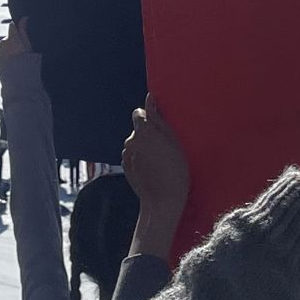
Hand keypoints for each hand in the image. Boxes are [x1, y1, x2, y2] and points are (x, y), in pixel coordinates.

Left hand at [0, 16, 32, 74]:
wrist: (18, 86)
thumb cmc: (29, 68)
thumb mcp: (30, 50)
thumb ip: (24, 32)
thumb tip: (24, 18)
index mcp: (13, 40)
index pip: (12, 26)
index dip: (18, 27)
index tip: (22, 32)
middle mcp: (3, 44)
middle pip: (8, 36)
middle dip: (14, 40)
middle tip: (22, 53)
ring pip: (3, 43)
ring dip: (8, 47)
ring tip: (16, 60)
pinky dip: (4, 53)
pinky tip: (10, 62)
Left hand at [122, 101, 189, 254]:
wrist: (163, 201)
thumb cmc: (175, 170)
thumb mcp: (173, 142)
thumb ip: (158, 118)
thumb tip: (149, 98)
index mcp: (143, 131)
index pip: (138, 113)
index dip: (149, 119)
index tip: (159, 130)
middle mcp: (130, 140)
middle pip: (138, 130)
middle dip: (147, 135)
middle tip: (164, 150)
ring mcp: (126, 155)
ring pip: (135, 144)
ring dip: (143, 148)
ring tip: (159, 162)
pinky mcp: (125, 166)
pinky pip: (132, 156)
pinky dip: (139, 159)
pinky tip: (151, 170)